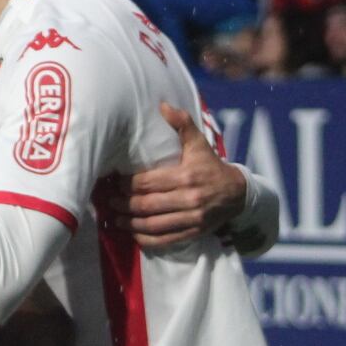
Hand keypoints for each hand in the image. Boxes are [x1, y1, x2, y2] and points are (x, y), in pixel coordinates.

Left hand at [112, 102, 244, 248]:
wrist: (238, 194)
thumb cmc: (211, 166)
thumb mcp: (199, 143)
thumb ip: (182, 124)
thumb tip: (163, 105)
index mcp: (186, 176)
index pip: (148, 182)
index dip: (126, 184)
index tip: (113, 182)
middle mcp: (189, 199)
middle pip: (146, 204)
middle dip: (123, 204)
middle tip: (108, 201)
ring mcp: (192, 218)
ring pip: (152, 225)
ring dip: (129, 224)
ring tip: (114, 218)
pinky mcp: (193, 233)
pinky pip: (165, 240)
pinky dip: (146, 239)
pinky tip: (132, 234)